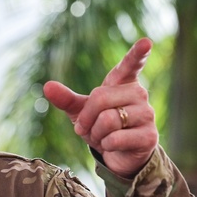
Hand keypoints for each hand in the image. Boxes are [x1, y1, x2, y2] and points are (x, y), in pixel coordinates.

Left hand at [42, 38, 157, 177]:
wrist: (117, 154)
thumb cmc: (100, 127)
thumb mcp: (80, 111)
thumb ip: (66, 98)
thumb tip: (47, 86)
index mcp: (123, 83)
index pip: (130, 65)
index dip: (138, 53)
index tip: (146, 42)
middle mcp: (139, 94)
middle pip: (100, 98)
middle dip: (86, 118)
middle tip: (88, 128)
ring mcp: (147, 114)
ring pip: (108, 120)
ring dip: (96, 134)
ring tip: (104, 136)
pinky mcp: (149, 136)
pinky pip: (116, 138)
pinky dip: (106, 145)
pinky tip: (114, 145)